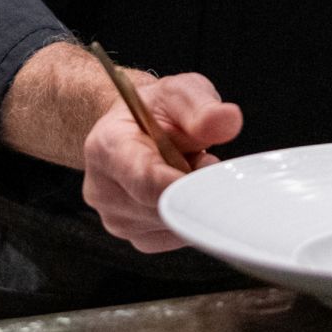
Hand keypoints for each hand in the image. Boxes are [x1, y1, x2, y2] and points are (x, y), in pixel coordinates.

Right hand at [79, 71, 241, 252]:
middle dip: (196, 186)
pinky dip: (190, 216)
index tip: (214, 170)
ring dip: (193, 201)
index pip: (148, 182)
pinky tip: (181, 190)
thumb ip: (202, 107)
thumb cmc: (156, 110)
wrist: (136, 128)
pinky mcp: (138, 238)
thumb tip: (228, 120)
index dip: (187, 182)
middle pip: (166, 207)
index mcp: (107, 148)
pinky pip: (179, 236)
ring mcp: (117, 220)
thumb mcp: (181, 92)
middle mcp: (103, 191)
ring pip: (176, 224)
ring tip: (187, 169)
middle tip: (203, 157)